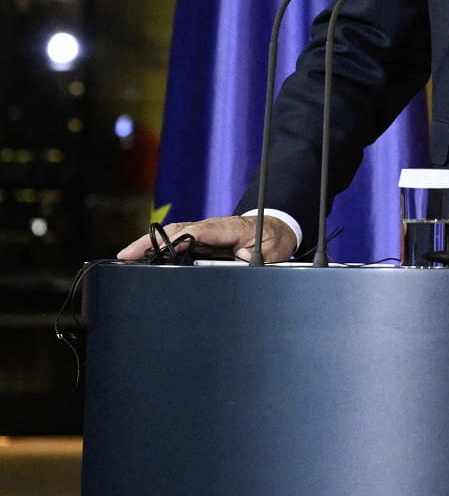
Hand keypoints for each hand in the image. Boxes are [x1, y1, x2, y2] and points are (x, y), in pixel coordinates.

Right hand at [115, 214, 296, 263]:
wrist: (279, 230)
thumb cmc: (273, 242)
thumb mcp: (269, 255)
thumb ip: (251, 262)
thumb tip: (233, 268)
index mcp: (228, 228)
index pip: (195, 232)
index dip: (172, 240)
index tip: (152, 250)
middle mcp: (213, 227)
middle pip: (177, 231)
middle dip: (150, 243)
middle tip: (124, 257)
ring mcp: (207, 231)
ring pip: (175, 234)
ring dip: (152, 245)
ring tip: (126, 259)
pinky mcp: (204, 238)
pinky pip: (180, 240)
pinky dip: (162, 248)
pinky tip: (144, 258)